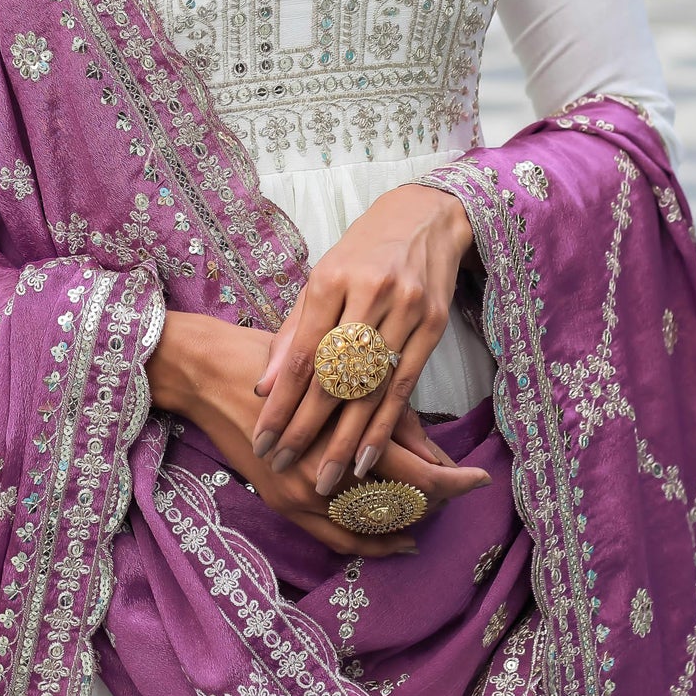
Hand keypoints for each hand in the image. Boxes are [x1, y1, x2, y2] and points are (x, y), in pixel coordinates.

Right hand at [147, 312, 487, 557]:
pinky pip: (338, 540)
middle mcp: (325, 472)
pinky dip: (374, 545)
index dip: (453, 480)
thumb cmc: (278, 356)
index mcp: (344, 432)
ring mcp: (301, 493)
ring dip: (409, 518)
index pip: (417, 474)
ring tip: (436, 506)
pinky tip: (402, 542)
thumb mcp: (342, 377)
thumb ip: (388, 413)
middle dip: (436, 498)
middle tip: (461, 485)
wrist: (209, 370)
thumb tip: (437, 452)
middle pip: (399, 505)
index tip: (479, 476)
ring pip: (373, 524)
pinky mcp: (283, 503)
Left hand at [250, 184, 474, 497]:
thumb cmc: (363, 251)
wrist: (425, 217)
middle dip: (307, 427)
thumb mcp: (322, 279)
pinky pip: (404, 386)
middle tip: (284, 465)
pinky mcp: (433, 325)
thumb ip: (294, 332)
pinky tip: (367, 456)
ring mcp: (406, 310)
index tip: (262, 438)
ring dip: (346, 439)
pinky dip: (385, 426)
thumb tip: (264, 385)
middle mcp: (369, 294)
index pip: (302, 354)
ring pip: (370, 388)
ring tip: (325, 478)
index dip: (281, 402)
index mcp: (332, 279)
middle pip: (335, 376)